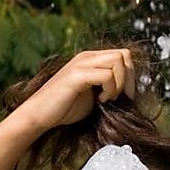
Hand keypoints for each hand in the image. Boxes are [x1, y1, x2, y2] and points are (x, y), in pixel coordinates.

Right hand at [11, 47, 136, 133]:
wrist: (40, 115)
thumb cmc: (66, 109)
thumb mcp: (94, 96)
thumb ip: (109, 88)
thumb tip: (129, 95)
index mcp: (92, 59)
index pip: (124, 56)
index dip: (130, 77)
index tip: (123, 98)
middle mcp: (87, 57)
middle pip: (124, 55)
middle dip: (128, 80)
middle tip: (118, 99)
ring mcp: (81, 63)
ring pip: (118, 61)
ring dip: (119, 84)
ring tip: (107, 99)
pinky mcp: (77, 75)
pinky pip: (106, 75)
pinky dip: (109, 89)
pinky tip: (100, 101)